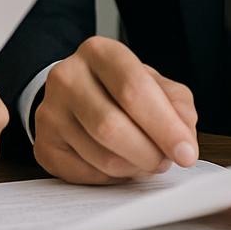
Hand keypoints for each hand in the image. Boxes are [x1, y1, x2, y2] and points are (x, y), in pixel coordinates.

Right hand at [32, 36, 198, 183]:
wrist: (78, 95)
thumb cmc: (121, 90)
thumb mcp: (155, 84)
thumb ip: (177, 105)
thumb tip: (183, 139)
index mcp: (98, 52)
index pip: (133, 88)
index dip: (164, 126)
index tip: (186, 152)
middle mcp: (67, 76)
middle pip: (111, 126)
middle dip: (149, 152)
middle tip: (165, 161)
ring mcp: (50, 111)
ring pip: (100, 156)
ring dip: (134, 167)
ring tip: (144, 159)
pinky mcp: (44, 144)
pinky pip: (85, 174)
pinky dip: (112, 178)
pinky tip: (119, 163)